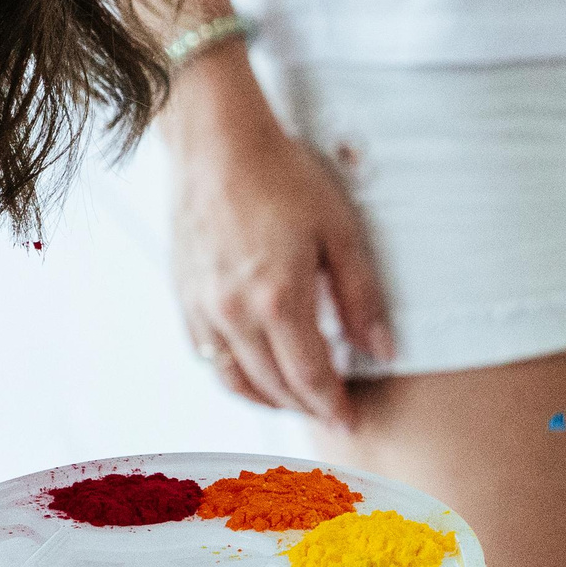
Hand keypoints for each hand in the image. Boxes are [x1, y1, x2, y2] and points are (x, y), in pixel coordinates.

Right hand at [168, 56, 391, 427]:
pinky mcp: (182, 296)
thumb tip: (382, 350)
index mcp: (278, 299)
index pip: (309, 376)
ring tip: (297, 402)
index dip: (331, 405)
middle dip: (305, 407)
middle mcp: (233, 314)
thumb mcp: (341, 231)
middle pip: (272, 385)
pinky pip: (206, 355)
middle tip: (331, 415)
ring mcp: (202, 308)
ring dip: (267, 399)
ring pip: (233, 379)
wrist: (217, 145)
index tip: (350, 421)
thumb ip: (362, 296)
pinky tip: (255, 370)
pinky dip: (233, 374)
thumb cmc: (285, 178)